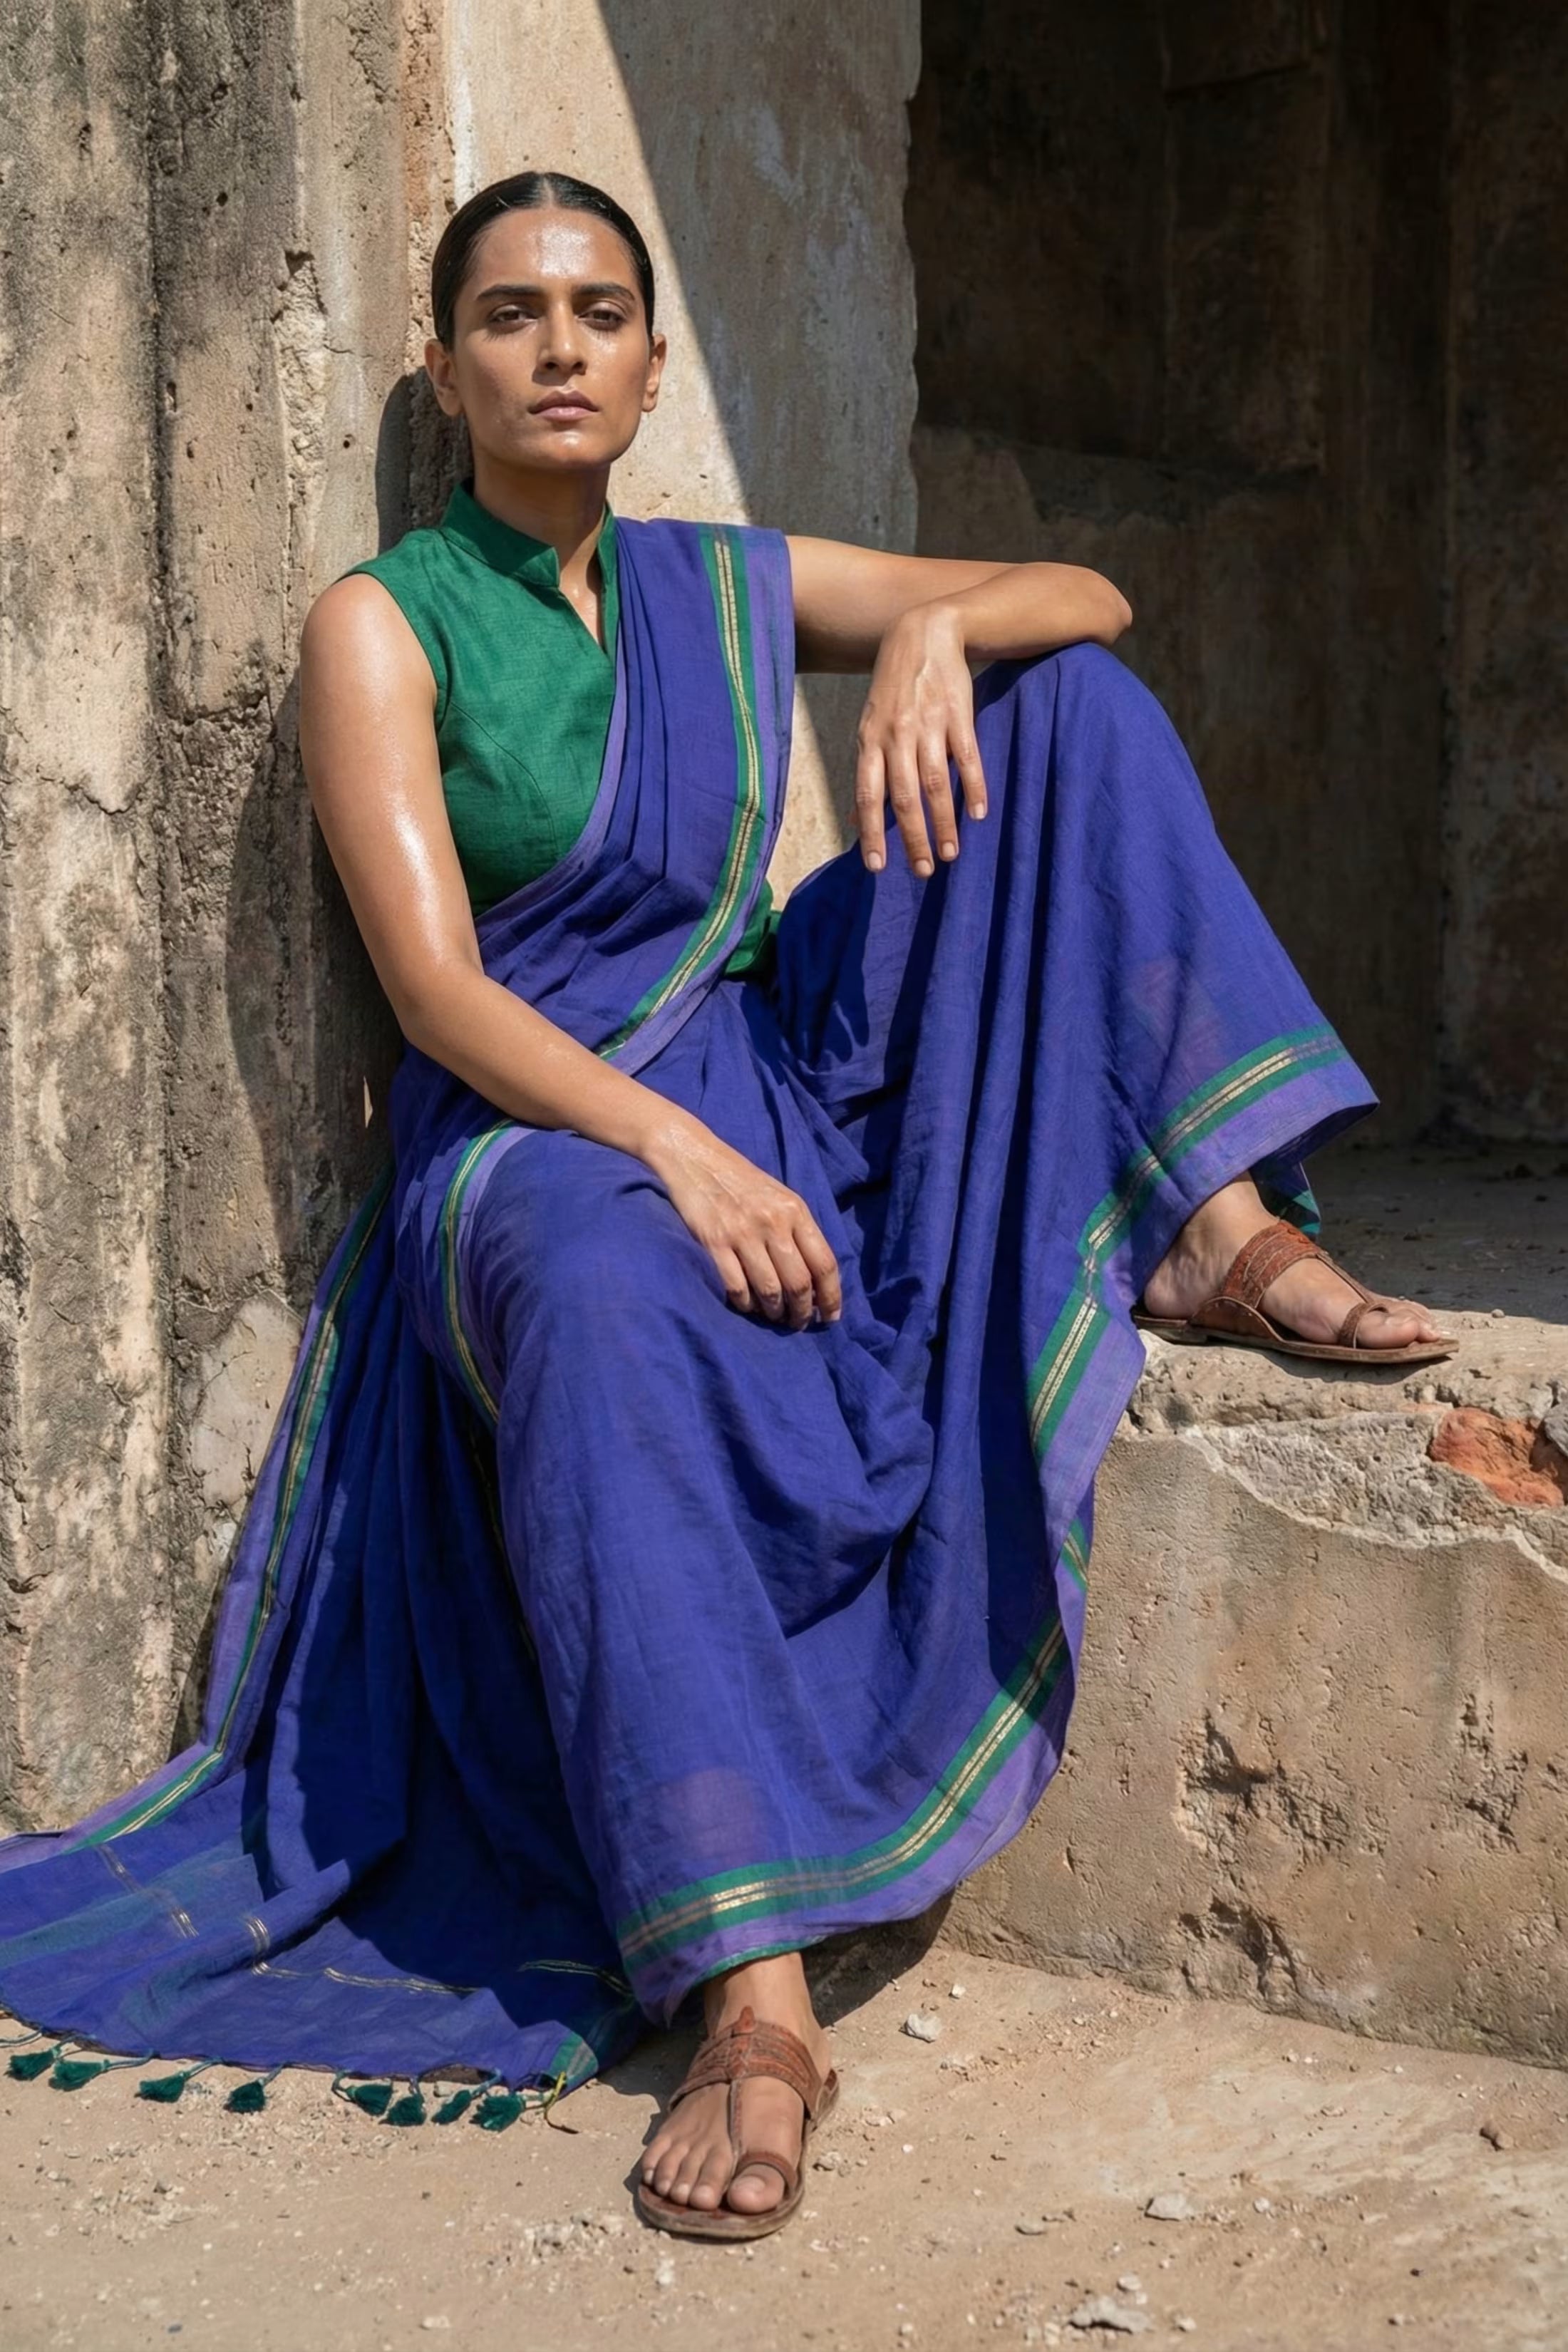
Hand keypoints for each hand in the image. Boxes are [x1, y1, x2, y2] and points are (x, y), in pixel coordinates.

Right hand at [644, 1117, 841, 1328]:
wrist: (695, 1157)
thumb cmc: (741, 1181)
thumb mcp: (780, 1196)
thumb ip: (798, 1231)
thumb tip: (817, 1279)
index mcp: (795, 1211)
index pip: (825, 1263)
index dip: (831, 1296)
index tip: (831, 1317)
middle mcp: (773, 1223)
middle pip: (799, 1283)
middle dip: (802, 1313)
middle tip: (798, 1323)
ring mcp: (743, 1234)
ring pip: (769, 1291)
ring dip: (774, 1313)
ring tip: (774, 1317)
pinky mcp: (714, 1243)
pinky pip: (736, 1288)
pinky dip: (745, 1305)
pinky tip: (747, 1306)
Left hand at [853, 601, 987, 874]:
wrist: (925, 632)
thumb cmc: (895, 689)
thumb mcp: (872, 725)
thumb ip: (870, 770)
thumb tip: (859, 817)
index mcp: (870, 739)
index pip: (867, 794)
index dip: (871, 831)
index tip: (876, 867)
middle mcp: (896, 734)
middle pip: (904, 796)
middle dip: (913, 838)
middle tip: (924, 870)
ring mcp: (928, 723)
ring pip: (935, 782)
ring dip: (944, 822)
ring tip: (952, 853)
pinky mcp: (958, 713)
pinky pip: (967, 757)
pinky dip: (973, 787)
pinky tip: (978, 813)